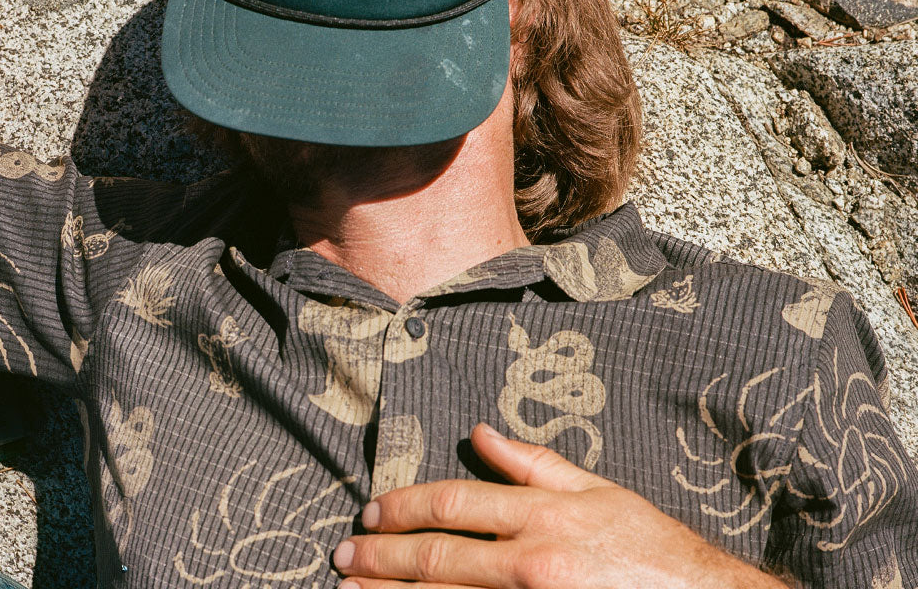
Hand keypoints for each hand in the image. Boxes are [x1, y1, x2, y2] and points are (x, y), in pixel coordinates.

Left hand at [333, 423, 784, 587]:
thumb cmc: (649, 545)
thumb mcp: (598, 489)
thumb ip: (535, 462)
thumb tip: (480, 433)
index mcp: (542, 514)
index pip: (455, 503)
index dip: (404, 506)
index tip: (371, 512)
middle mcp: (531, 560)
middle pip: (439, 556)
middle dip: (384, 557)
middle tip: (344, 557)